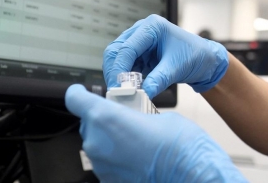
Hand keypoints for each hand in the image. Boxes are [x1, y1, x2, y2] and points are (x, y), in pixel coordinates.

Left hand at [65, 85, 246, 182]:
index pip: (75, 99)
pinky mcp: (109, 180)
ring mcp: (102, 164)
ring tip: (135, 139)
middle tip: (125, 117)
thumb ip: (137, 114)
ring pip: (97, 143)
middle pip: (88, 122)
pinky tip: (137, 155)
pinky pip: (106, 161)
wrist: (191, 174)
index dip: (78, 94)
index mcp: (106, 117)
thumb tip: (134, 119)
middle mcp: (98, 142)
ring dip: (110, 138)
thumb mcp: (160, 115)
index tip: (82, 93)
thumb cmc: (180, 145)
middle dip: (103, 118)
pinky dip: (116, 156)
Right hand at [104, 15, 228, 97]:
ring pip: (118, 59)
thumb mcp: (176, 68)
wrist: (206, 60)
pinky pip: (126, 67)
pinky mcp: (140, 55)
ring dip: (119, 76)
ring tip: (124, 92)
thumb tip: (141, 94)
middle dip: (115, 71)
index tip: (119, 86)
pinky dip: (126, 79)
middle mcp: (142, 31)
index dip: (120, 68)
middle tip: (117, 91)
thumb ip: (158, 80)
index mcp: (152, 27)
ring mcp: (140, 43)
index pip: (127, 47)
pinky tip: (131, 89)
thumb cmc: (196, 55)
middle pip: (116, 51)